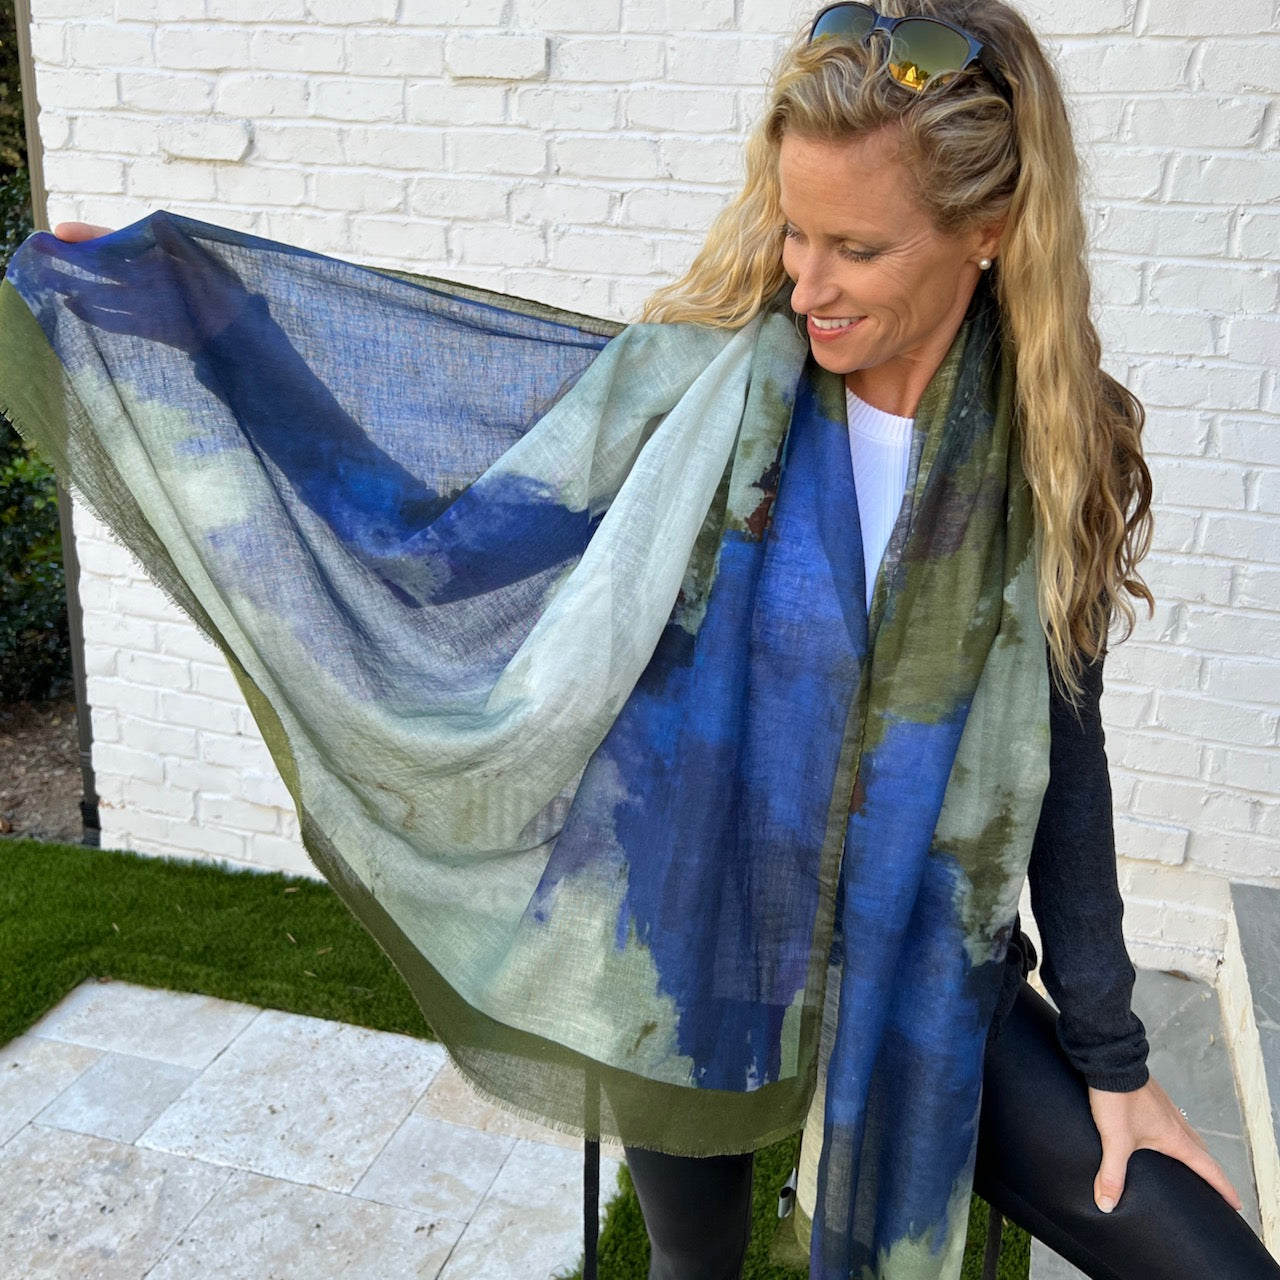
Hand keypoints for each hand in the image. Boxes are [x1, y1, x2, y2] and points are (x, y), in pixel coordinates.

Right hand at [37, 214, 251, 352]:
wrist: (245, 336)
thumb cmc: (231, 296)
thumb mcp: (210, 266)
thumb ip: (181, 246)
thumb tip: (155, 221)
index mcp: (162, 257)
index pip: (120, 243)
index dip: (91, 237)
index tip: (61, 233)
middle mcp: (152, 279)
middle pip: (106, 268)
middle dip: (74, 262)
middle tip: (39, 255)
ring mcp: (150, 304)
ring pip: (108, 294)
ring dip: (79, 288)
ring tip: (49, 283)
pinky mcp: (154, 328)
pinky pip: (122, 321)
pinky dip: (99, 316)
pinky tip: (75, 308)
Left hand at [1088, 1076, 1241, 1213]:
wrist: (1110, 1060)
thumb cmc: (1117, 1098)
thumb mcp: (1115, 1140)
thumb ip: (1112, 1174)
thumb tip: (1107, 1203)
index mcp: (1175, 1137)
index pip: (1208, 1168)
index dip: (1223, 1188)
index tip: (1235, 1204)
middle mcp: (1176, 1122)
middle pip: (1201, 1151)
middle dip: (1210, 1171)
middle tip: (1214, 1188)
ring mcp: (1165, 1108)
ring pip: (1188, 1134)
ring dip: (1194, 1151)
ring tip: (1190, 1164)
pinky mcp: (1153, 1098)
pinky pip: (1173, 1121)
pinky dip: (1177, 1134)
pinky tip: (1161, 1135)